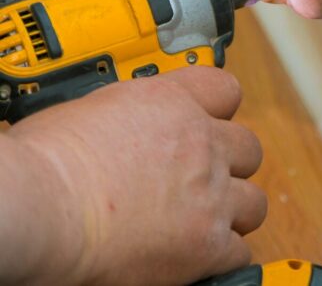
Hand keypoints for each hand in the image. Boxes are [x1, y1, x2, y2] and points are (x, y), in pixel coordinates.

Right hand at [7, 68, 264, 285]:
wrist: (40, 207)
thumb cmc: (44, 165)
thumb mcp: (88, 112)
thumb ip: (124, 117)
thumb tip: (117, 128)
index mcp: (170, 103)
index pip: (225, 90)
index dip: (219, 109)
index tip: (209, 123)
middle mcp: (200, 143)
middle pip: (248, 149)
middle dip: (229, 166)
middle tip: (203, 182)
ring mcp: (209, 193)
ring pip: (253, 202)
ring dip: (232, 213)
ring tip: (204, 223)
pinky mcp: (206, 242)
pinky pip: (238, 251)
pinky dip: (220, 257)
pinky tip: (195, 258)